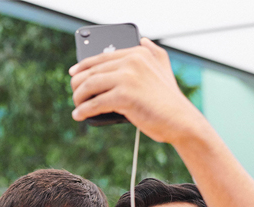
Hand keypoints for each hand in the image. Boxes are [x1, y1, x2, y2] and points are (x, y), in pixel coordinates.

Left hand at [68, 38, 205, 144]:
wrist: (180, 120)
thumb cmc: (168, 99)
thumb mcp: (163, 68)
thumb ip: (152, 52)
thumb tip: (142, 39)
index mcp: (138, 53)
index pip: (101, 57)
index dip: (83, 66)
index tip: (72, 74)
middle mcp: (133, 61)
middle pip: (91, 71)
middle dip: (77, 85)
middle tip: (74, 96)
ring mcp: (128, 78)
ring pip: (89, 86)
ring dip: (78, 98)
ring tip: (76, 107)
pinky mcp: (124, 96)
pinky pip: (95, 103)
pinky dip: (83, 110)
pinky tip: (79, 115)